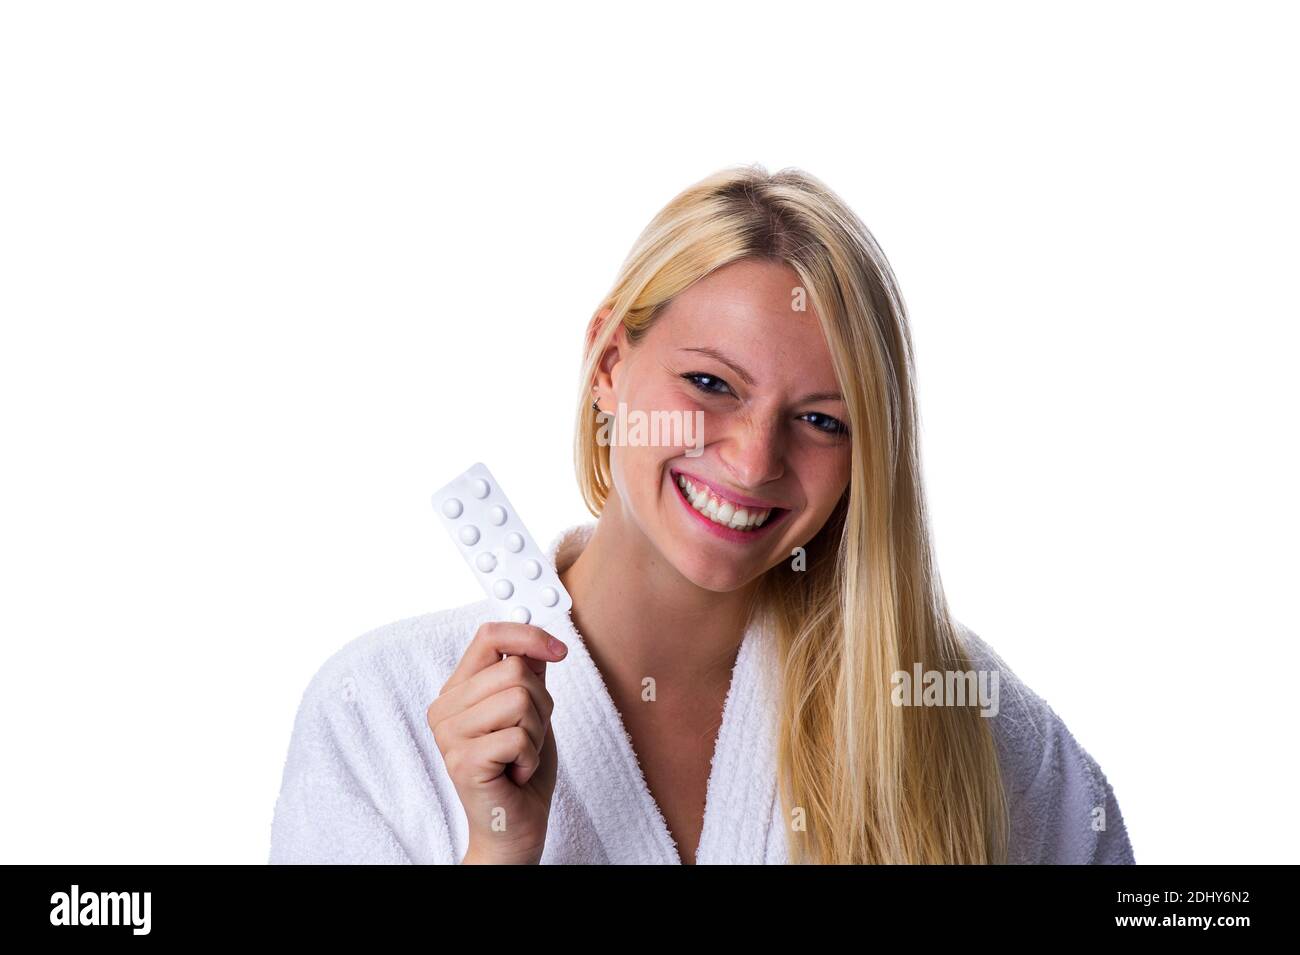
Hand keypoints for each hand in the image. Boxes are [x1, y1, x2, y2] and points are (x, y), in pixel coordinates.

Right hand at [427, 621, 566, 863]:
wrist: (513, 827)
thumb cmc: (520, 770)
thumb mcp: (529, 711)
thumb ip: (526, 674)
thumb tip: (537, 638)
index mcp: (457, 690)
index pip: (489, 636)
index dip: (529, 635)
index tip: (560, 651)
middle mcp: (444, 708)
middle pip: (514, 669)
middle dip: (540, 704)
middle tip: (526, 738)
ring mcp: (449, 735)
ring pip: (519, 698)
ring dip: (536, 732)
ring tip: (520, 756)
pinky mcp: (463, 760)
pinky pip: (519, 736)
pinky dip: (531, 756)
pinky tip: (516, 773)